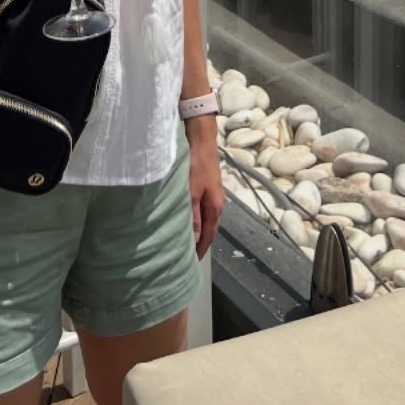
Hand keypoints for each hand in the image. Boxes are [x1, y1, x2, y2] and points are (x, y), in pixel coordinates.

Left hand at [186, 128, 223, 259]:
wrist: (201, 142)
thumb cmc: (196, 166)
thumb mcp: (192, 193)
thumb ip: (193, 216)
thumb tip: (195, 238)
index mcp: (215, 207)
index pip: (209, 235)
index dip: (201, 249)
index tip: (193, 262)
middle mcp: (217, 203)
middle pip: (210, 228)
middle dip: (201, 243)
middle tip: (188, 255)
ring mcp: (213, 195)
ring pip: (207, 219)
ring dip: (199, 231)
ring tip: (187, 241)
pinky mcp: (207, 188)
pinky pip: (203, 209)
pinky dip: (197, 219)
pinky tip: (189, 219)